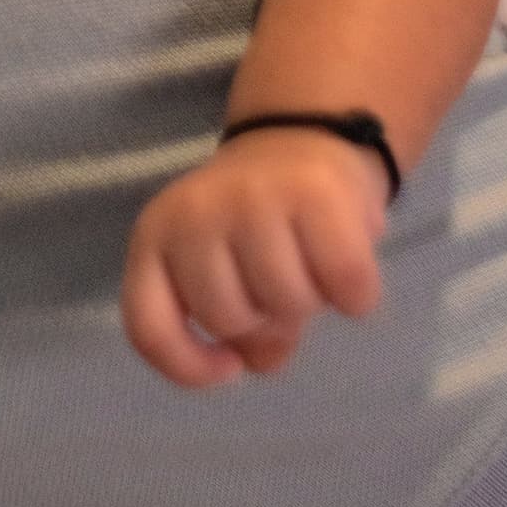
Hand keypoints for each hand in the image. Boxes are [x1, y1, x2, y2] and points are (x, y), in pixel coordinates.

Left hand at [122, 127, 388, 389]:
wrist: (301, 140)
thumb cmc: (254, 222)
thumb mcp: (219, 269)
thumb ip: (227, 324)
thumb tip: (259, 360)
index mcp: (155, 237)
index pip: (149, 326)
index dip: (188, 366)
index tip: (231, 365)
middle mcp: (194, 212)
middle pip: (229, 319)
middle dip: (263, 323)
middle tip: (279, 286)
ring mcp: (252, 197)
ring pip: (287, 304)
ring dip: (311, 304)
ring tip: (310, 267)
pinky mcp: (314, 192)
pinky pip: (346, 284)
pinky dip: (357, 297)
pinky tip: (349, 274)